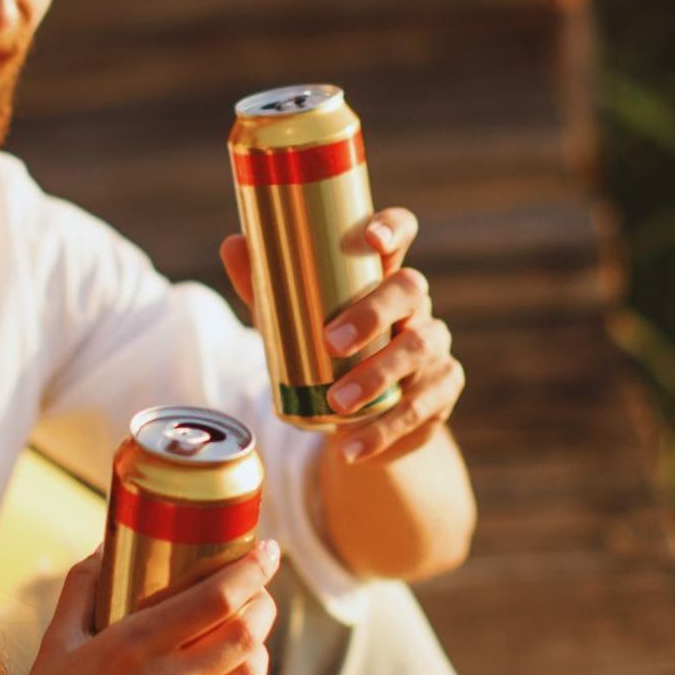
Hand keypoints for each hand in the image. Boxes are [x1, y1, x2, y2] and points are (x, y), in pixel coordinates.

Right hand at [0, 542, 279, 674]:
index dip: (251, 571)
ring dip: (261, 651)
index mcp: (126, 648)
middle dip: (263, 605)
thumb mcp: (54, 645)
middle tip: (262, 594)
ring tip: (252, 639)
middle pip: (244, 634)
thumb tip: (107, 541)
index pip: (214, 599)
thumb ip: (82, 588)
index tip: (268, 552)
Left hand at [222, 206, 462, 463]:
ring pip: (417, 350)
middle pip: (410, 290)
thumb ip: (267, 288)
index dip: (393, 227)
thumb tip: (233, 243)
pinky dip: (384, 430)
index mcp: (380, 275)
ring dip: (377, 377)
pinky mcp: (441, 390)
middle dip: (372, 313)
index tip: (373, 238)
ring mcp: (433, 346)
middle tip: (331, 342)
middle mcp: (415, 304)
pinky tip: (353, 447)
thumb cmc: (323, 355)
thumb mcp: (292, 322)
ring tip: (338, 404)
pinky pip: (421, 408)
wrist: (358, 422)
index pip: (400, 233)